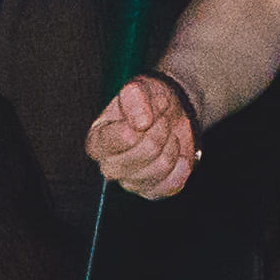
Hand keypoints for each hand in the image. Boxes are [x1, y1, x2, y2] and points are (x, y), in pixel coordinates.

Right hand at [83, 73, 203, 201]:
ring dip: (171, 146)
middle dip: (157, 134)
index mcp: (98, 140)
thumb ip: (135, 98)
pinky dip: (181, 166)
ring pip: (158, 169)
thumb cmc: (149, 101)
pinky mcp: (151, 191)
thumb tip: (141, 123)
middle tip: (161, 121)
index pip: (109, 142)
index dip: (134, 128)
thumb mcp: (141, 88)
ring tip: (168, 134)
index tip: (147, 115)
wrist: (171, 113)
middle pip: (137, 157)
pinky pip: (171, 184)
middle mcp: (109, 165)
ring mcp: (130, 182)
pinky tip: (178, 154)